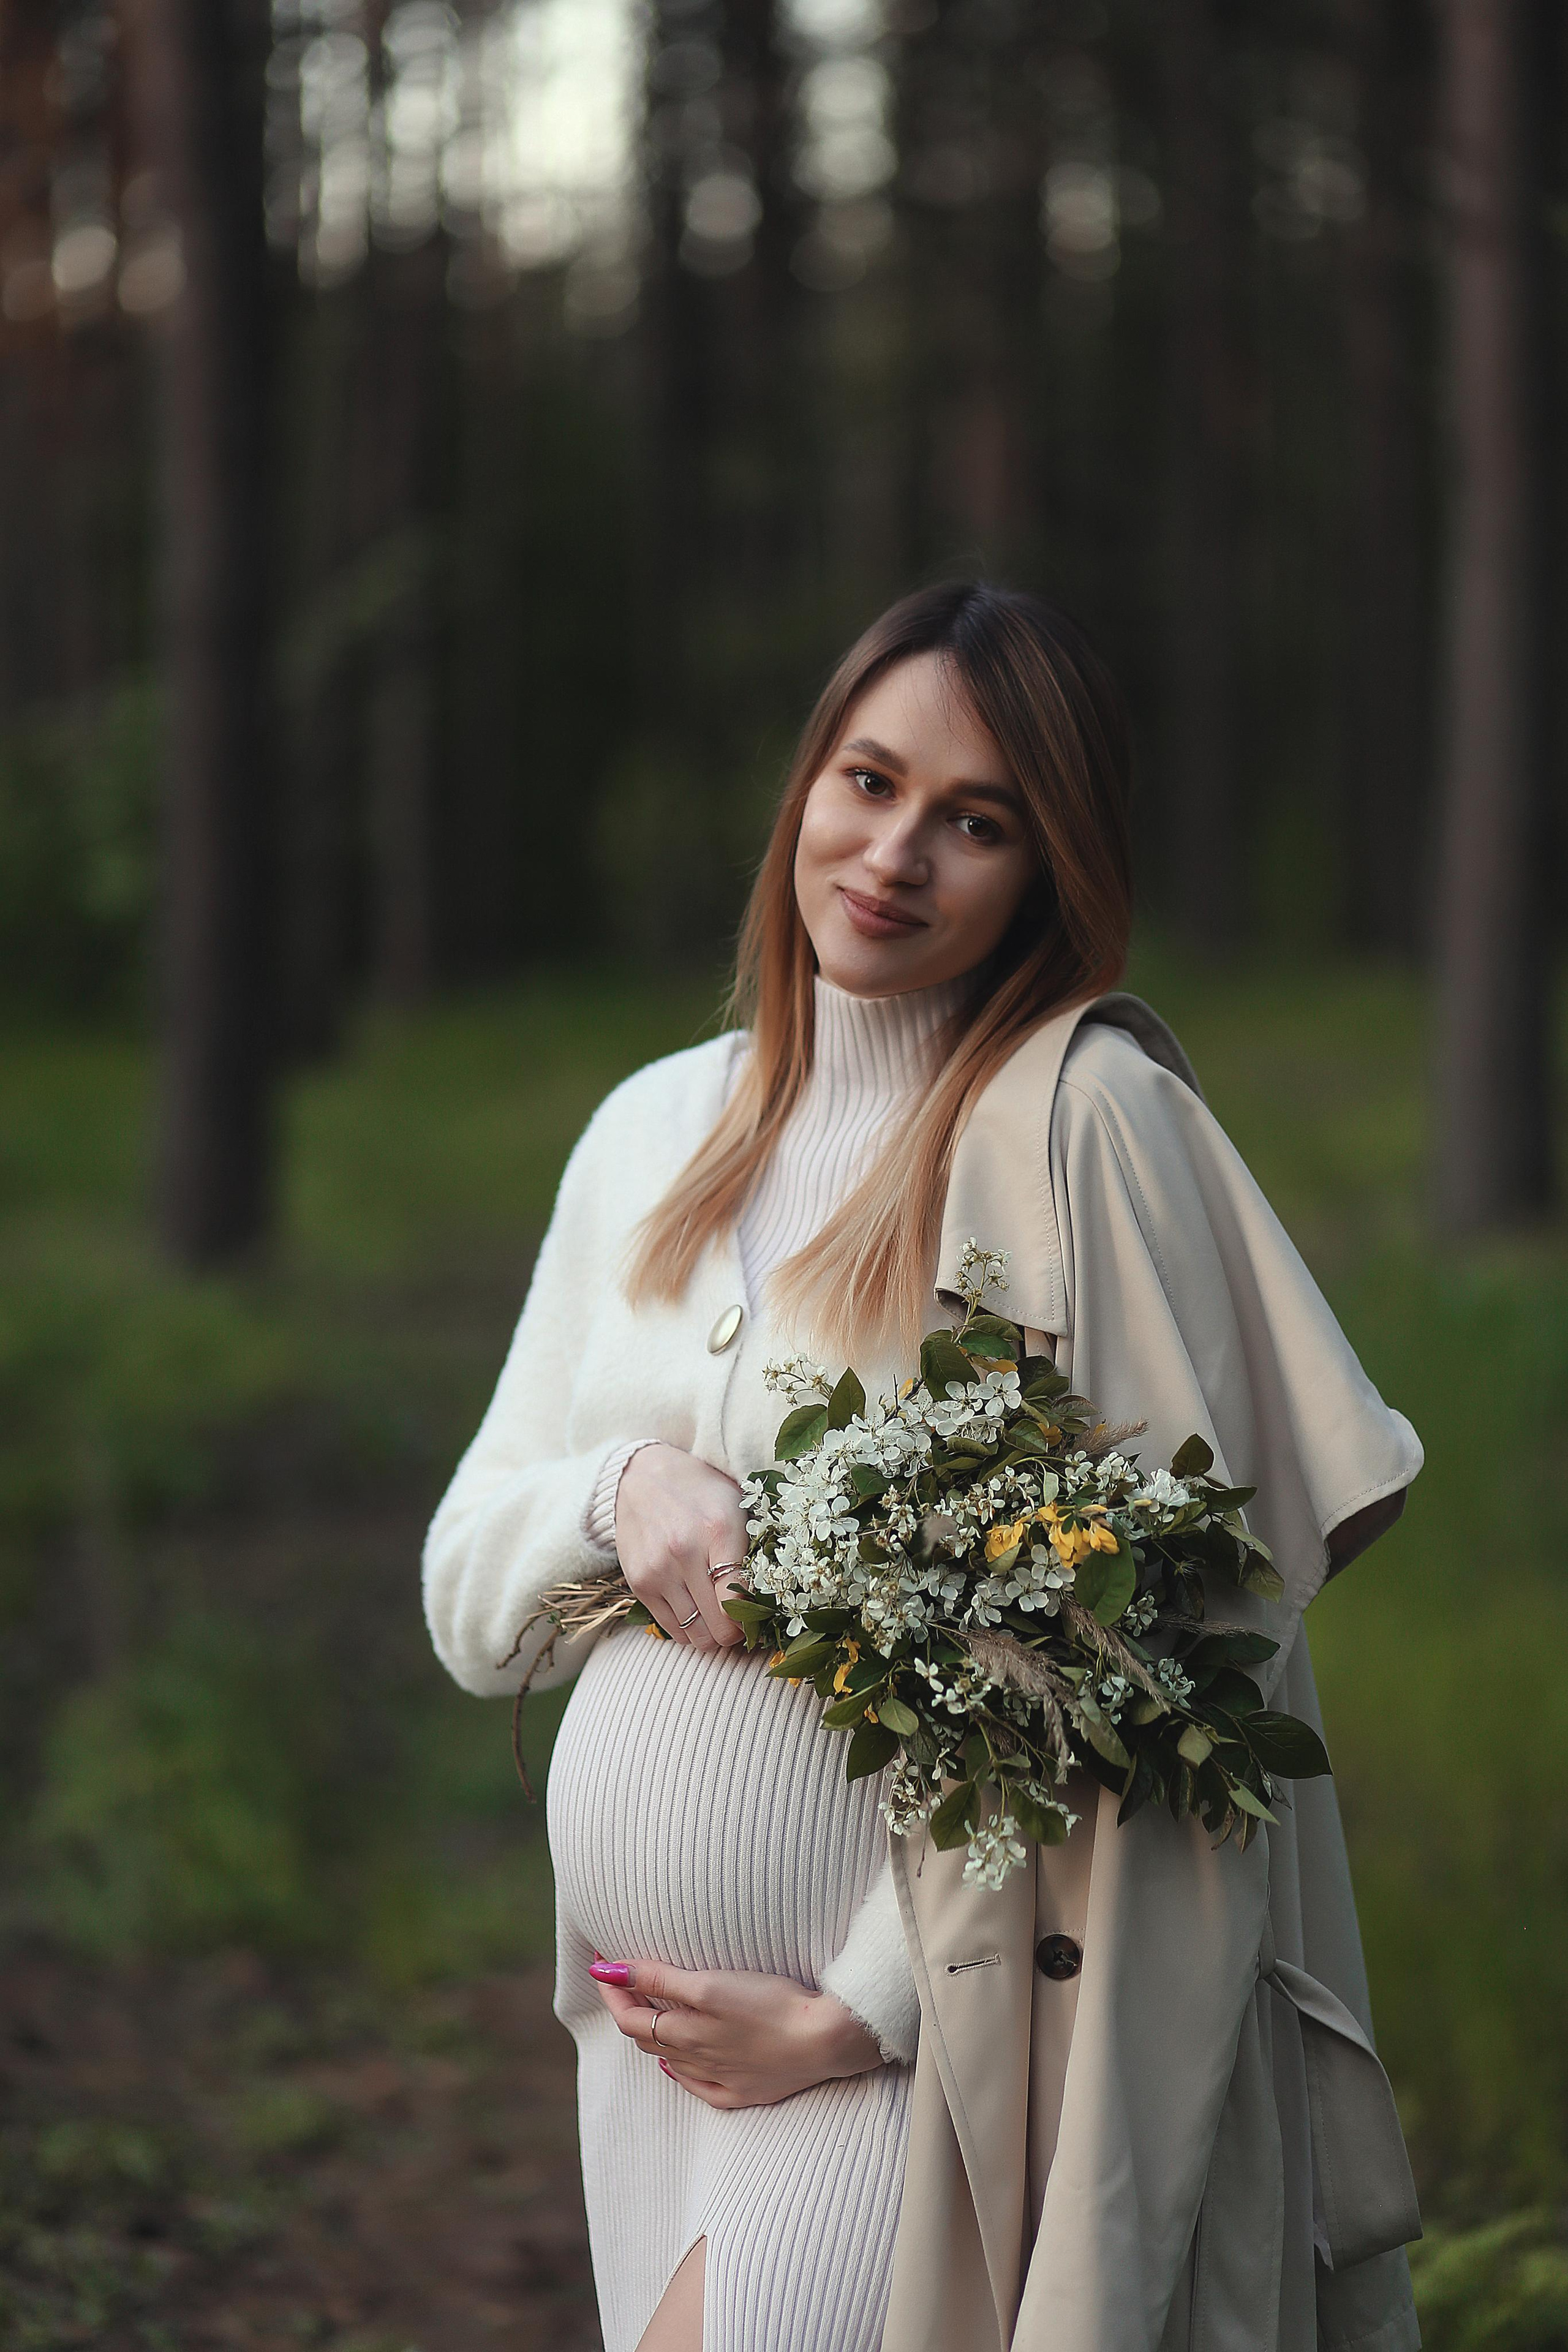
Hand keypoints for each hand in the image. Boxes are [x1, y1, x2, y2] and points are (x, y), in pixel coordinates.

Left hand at [588, 1956, 883, 2108]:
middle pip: (646, 2036)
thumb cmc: (772, 2005)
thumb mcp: (710, 1984)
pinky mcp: (746, 2092)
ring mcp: (721, 2080)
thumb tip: (608, 1972)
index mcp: (685, 2034)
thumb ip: (659, 1978)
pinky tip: (676, 2061)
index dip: (612, 1988)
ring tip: (645, 2005)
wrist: (827, 2041)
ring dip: (652, 2032)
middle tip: (619, 1976)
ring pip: (670, 2058)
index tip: (602, 1961)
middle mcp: (696, 2061)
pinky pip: (698, 2086)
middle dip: (626, 2006)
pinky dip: (679, 2070)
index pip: (630, 2015)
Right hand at [614, 1443, 748, 1650]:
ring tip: (720, 1620)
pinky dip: (690, 1631)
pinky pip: (672, 1630)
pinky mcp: (639, 1583)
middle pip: (719, 1625)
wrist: (641, 1478)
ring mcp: (658, 1570)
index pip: (740, 1598)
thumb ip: (754, 1550)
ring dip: (713, 1635)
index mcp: (717, 1530)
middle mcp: (684, 1552)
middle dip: (736, 1632)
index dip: (754, 1618)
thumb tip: (769, 1603)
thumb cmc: (701, 1493)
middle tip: (743, 1624)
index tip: (760, 1616)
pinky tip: (699, 1614)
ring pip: (696, 1635)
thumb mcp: (736, 1508)